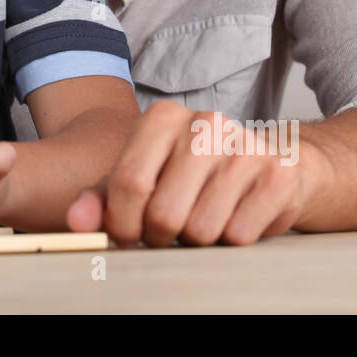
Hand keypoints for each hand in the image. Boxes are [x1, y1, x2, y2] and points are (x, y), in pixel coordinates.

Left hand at [66, 102, 312, 245]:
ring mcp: (246, 146)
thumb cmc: (191, 173)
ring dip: (197, 239)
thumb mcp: (141, 177)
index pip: (129, 182)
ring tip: (201, 218)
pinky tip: (234, 215)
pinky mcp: (278, 175)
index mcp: (164, 117)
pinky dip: (231, 239)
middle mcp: (206, 123)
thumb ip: (102, 198)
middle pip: (164, 213)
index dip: (123, 223)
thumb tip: (78, 223)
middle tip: (168, 230)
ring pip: (202, 230)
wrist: (266, 162)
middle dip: (160, 236)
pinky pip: (239, 235)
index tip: (127, 235)